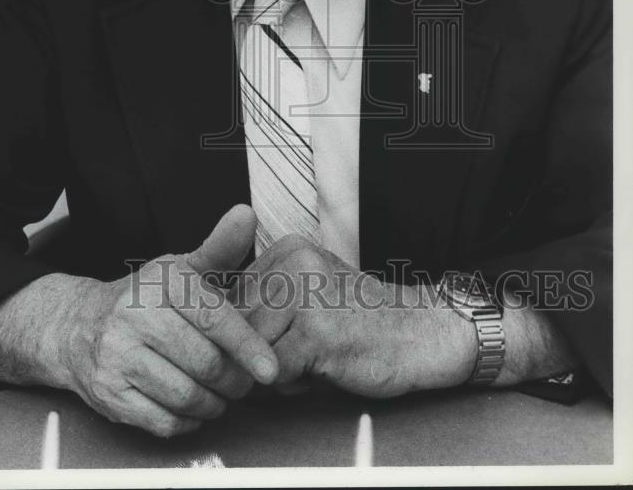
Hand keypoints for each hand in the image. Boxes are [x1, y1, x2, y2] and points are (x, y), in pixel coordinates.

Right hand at [60, 205, 279, 436]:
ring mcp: (117, 356)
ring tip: (220, 394)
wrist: (77, 325)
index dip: (247, 346)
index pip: (212, 318)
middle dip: (235, 380)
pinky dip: (188, 421)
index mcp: (161, 282)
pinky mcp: (109, 393)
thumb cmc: (146, 299)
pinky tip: (192, 406)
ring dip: (214, 404)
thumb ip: (220, 248)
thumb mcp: (181, 269)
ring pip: (187, 396)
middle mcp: (134, 316)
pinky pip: (164, 422)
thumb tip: (247, 214)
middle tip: (243, 381)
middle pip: (205, 363)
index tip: (270, 369)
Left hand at [235, 235, 476, 398]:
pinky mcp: (317, 332)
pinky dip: (292, 384)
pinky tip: (323, 370)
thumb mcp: (308, 293)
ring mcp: (305, 295)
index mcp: (288, 248)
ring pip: (253, 349)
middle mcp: (293, 263)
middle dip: (260, 352)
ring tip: (313, 360)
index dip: (247, 330)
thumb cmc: (357, 322)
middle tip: (299, 354)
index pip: (233, 296)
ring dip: (275, 369)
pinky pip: (275, 371)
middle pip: (240, 324)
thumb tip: (213, 334)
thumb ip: (265, 303)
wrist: (419, 334)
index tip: (275, 337)